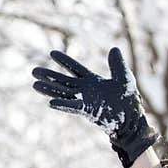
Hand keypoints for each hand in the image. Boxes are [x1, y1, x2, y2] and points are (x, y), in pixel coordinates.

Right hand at [31, 47, 157, 167]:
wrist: (132, 119)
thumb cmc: (129, 100)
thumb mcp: (124, 78)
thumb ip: (117, 64)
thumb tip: (114, 48)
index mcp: (93, 81)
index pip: (75, 69)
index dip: (65, 61)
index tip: (52, 52)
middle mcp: (86, 90)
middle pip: (63, 81)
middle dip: (50, 76)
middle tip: (34, 71)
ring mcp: (85, 101)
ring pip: (63, 93)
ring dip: (50, 90)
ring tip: (35, 85)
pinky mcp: (87, 111)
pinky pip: (72, 107)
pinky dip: (62, 104)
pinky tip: (50, 102)